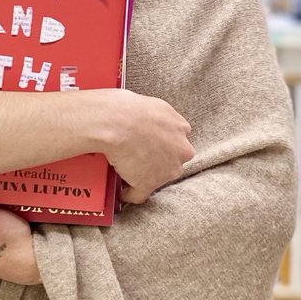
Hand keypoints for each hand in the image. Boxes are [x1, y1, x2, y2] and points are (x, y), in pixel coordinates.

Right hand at [100, 90, 193, 204]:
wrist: (118, 122)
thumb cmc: (131, 108)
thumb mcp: (156, 105)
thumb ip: (163, 117)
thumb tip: (152, 123)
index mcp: (182, 129)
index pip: (177, 140)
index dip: (163, 143)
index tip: (151, 144)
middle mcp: (181, 151)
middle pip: (172, 160)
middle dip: (159, 160)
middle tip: (139, 155)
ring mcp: (166, 170)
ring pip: (158, 176)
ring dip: (145, 175)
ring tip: (126, 171)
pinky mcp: (148, 184)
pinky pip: (139, 194)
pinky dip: (130, 194)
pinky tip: (122, 192)